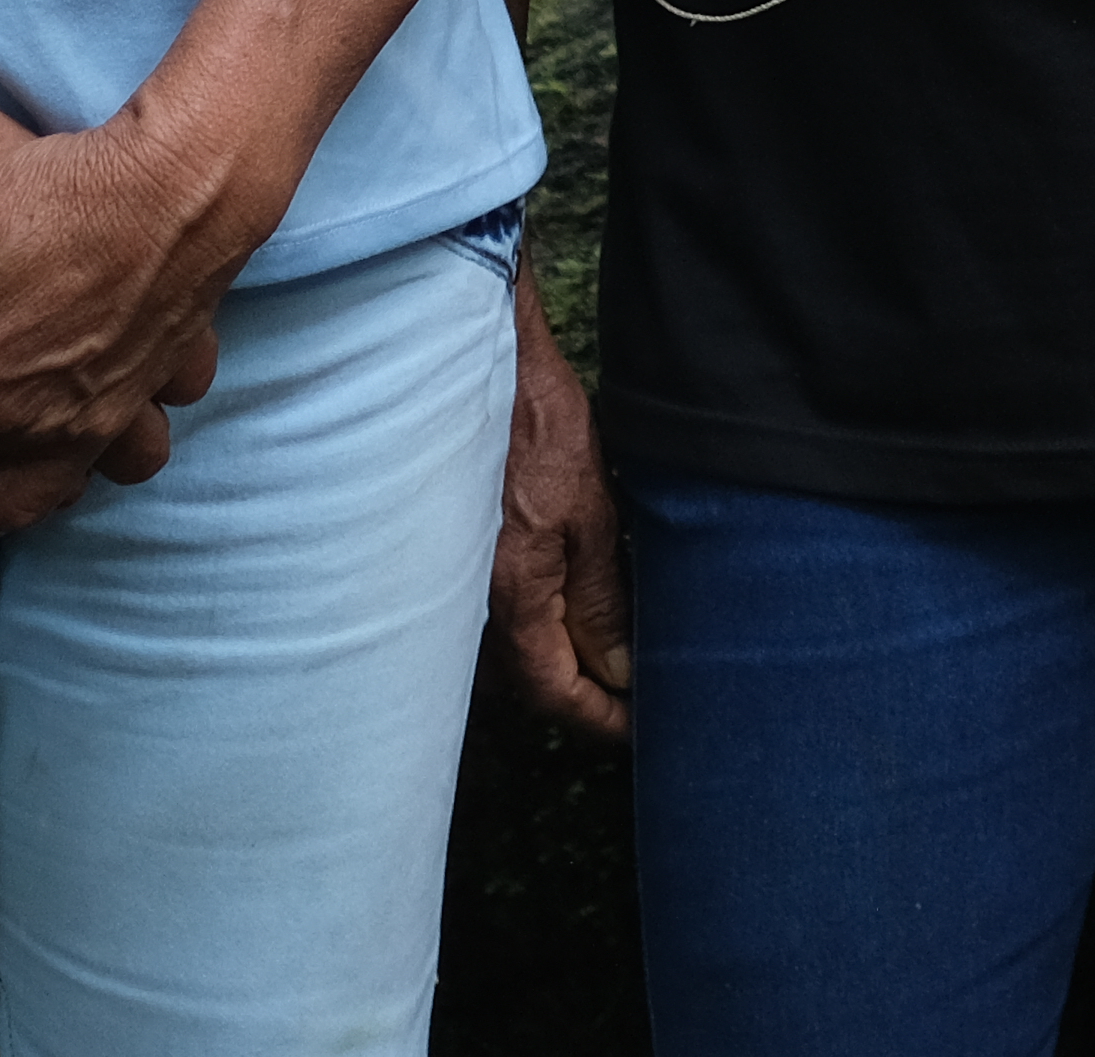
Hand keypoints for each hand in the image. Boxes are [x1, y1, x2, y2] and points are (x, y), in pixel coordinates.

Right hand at [491, 269, 632, 740]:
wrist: (467, 359)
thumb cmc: (531, 421)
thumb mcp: (591, 509)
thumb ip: (601, 595)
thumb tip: (618, 668)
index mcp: (513, 598)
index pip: (555, 693)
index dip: (600, 721)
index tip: (638, 734)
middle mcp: (473, 603)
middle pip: (528, 679)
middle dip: (579, 698)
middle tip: (632, 701)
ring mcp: (458, 578)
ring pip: (508, 648)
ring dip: (554, 661)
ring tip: (609, 659)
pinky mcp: (455, 550)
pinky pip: (492, 612)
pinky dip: (532, 624)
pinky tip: (562, 609)